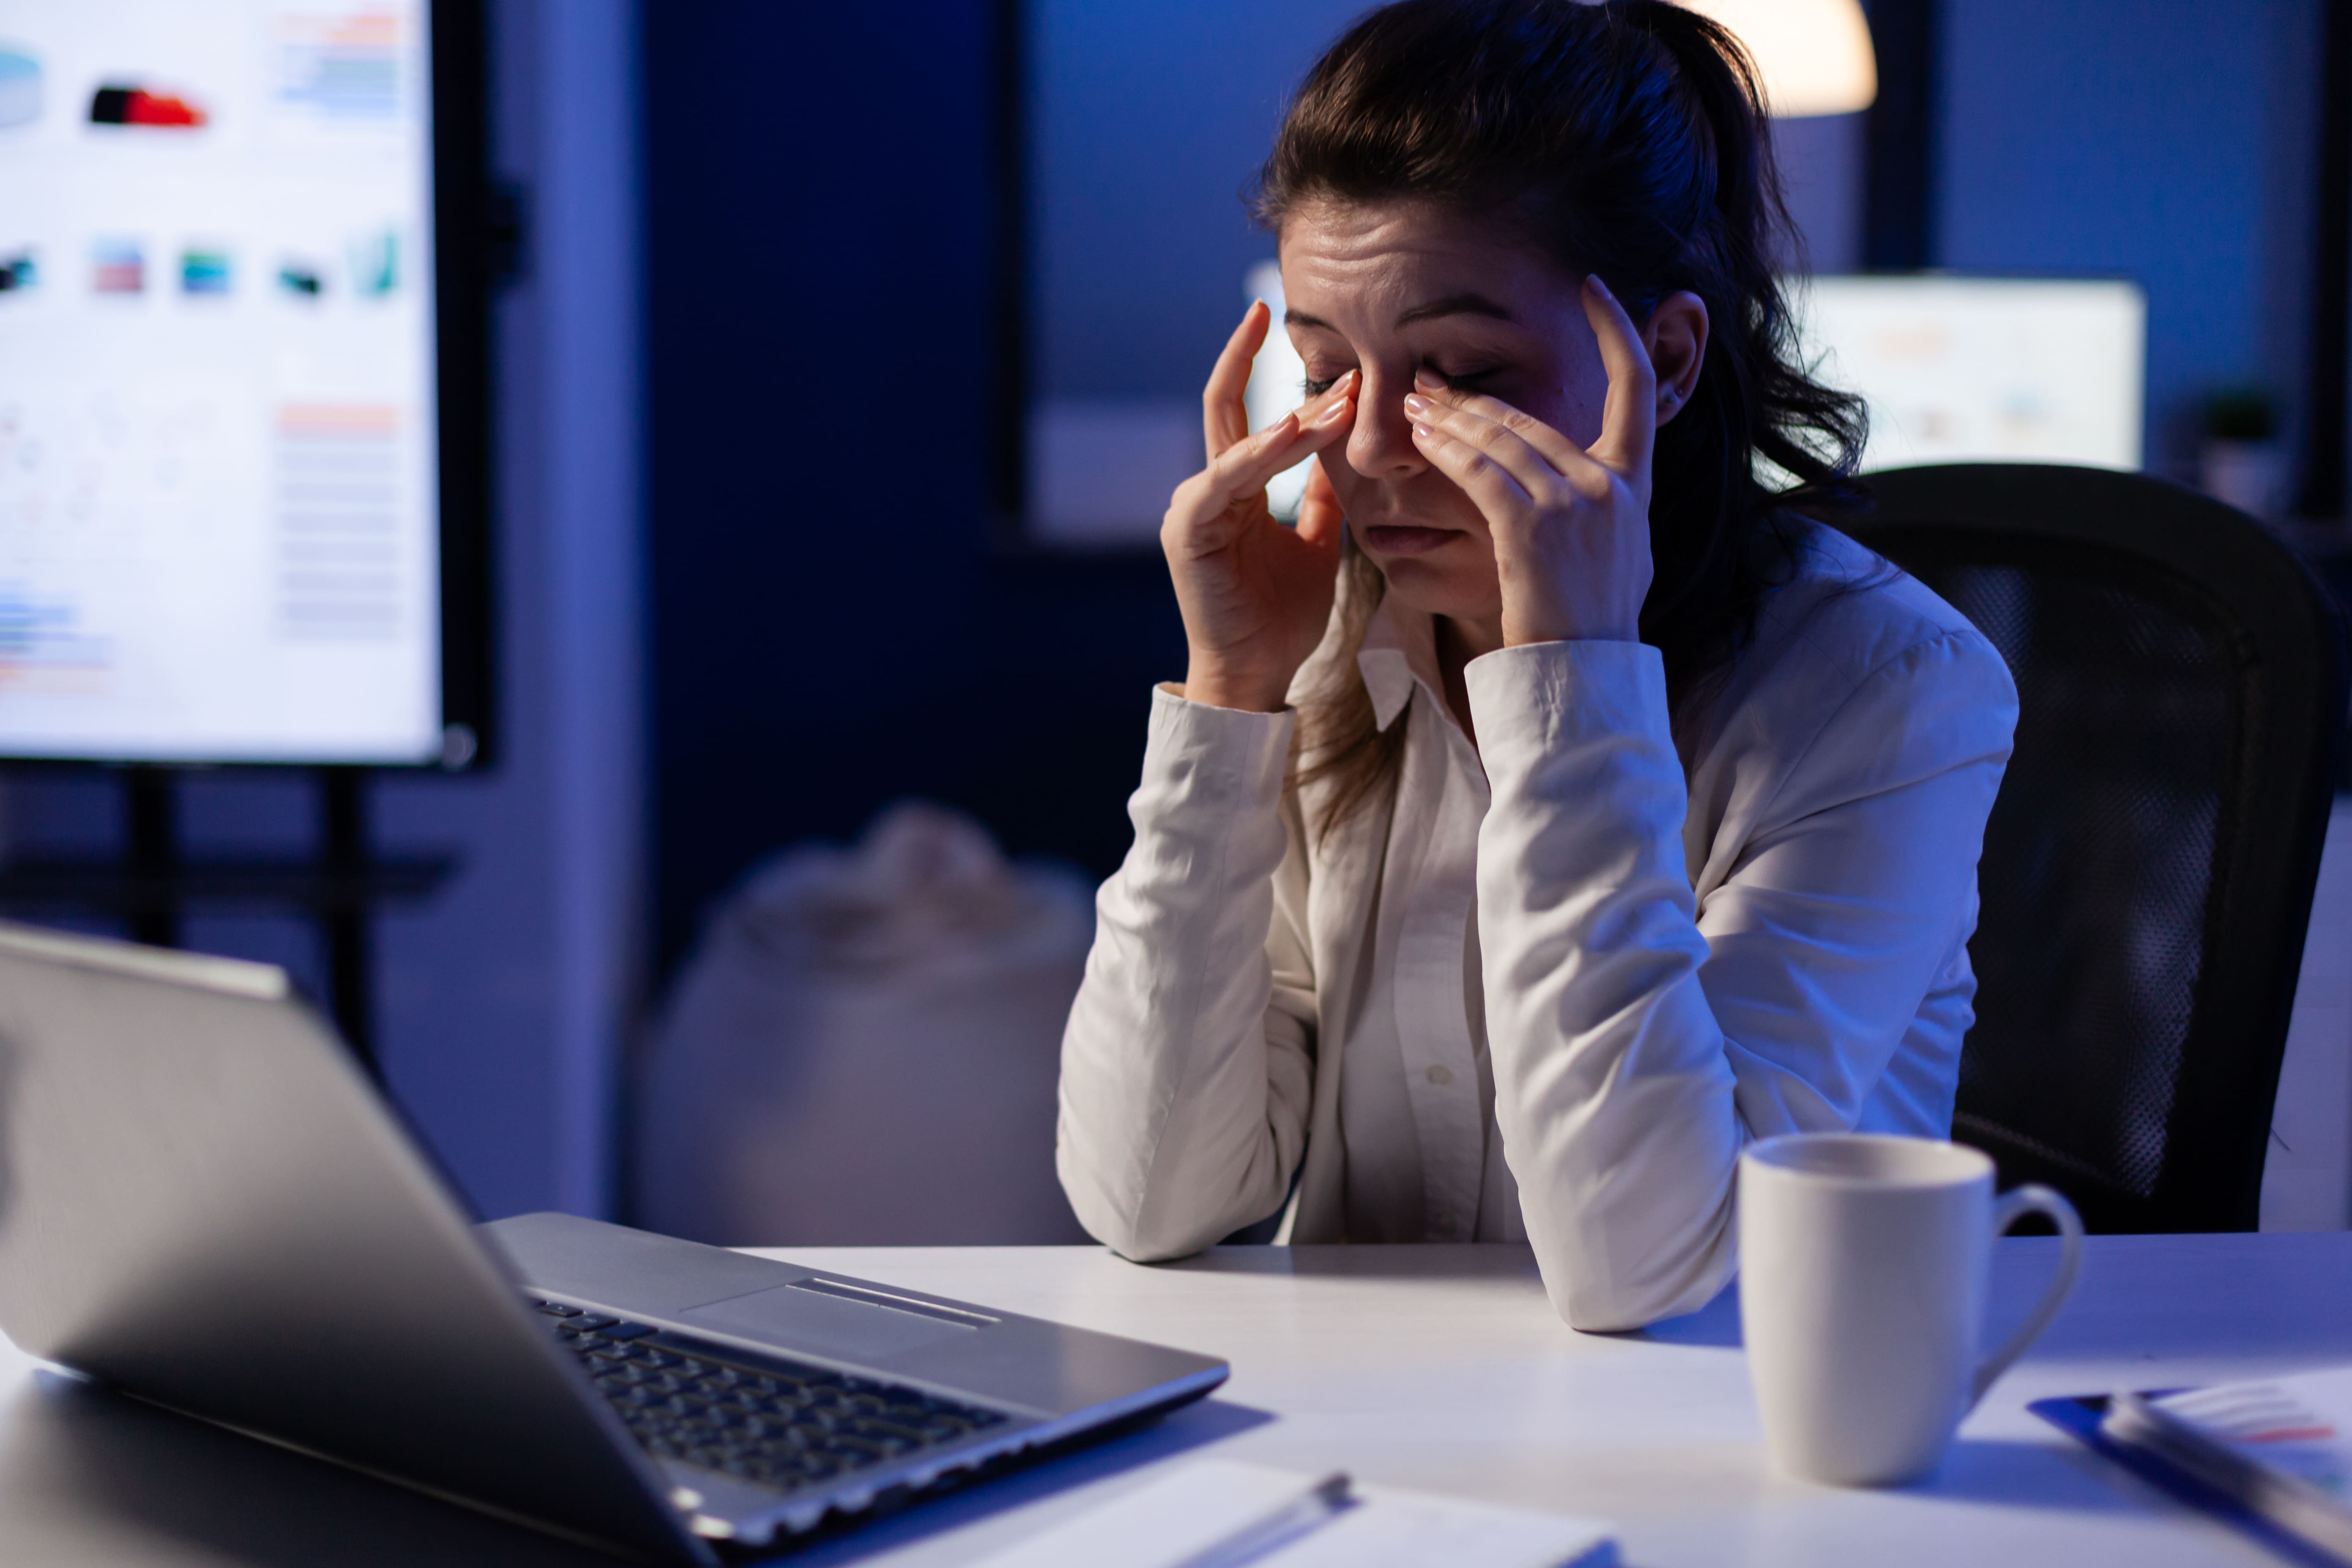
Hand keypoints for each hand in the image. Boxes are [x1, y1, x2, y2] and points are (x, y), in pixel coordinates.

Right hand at [1163, 300, 1358, 711]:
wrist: (1255, 673)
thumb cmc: (1280, 617)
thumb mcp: (1315, 542)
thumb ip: (1320, 497)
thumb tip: (1339, 452)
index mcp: (1235, 489)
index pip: (1252, 416)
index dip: (1282, 380)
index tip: (1328, 351)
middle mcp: (1208, 489)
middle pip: (1224, 406)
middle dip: (1243, 354)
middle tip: (1271, 307)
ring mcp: (1193, 507)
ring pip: (1238, 441)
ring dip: (1288, 416)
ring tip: (1333, 392)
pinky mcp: (1188, 530)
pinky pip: (1226, 480)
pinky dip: (1258, 454)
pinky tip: (1291, 431)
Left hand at [1402, 276, 1659, 646]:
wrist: (1587, 677)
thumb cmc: (1592, 625)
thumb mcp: (1619, 554)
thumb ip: (1606, 506)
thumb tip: (1592, 481)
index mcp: (1636, 487)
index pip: (1639, 388)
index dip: (1621, 331)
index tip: (1599, 289)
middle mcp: (1611, 486)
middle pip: (1535, 418)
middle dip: (1474, 397)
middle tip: (1428, 379)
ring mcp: (1576, 504)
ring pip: (1501, 440)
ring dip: (1448, 419)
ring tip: (1410, 402)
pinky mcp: (1534, 527)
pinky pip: (1481, 472)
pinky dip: (1447, 450)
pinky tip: (1419, 438)